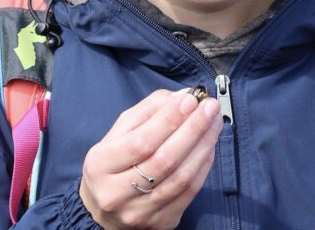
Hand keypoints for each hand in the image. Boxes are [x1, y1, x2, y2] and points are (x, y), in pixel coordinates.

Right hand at [79, 89, 222, 229]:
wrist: (103, 211)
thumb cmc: (113, 165)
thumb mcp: (119, 132)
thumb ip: (149, 111)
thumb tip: (182, 97)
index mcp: (100, 166)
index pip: (140, 142)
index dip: (168, 120)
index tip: (189, 100)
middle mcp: (116, 193)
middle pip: (164, 160)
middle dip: (193, 129)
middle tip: (209, 107)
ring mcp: (140, 212)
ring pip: (181, 177)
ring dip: (203, 145)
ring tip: (214, 121)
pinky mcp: (162, 222)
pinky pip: (190, 192)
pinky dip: (204, 164)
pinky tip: (209, 145)